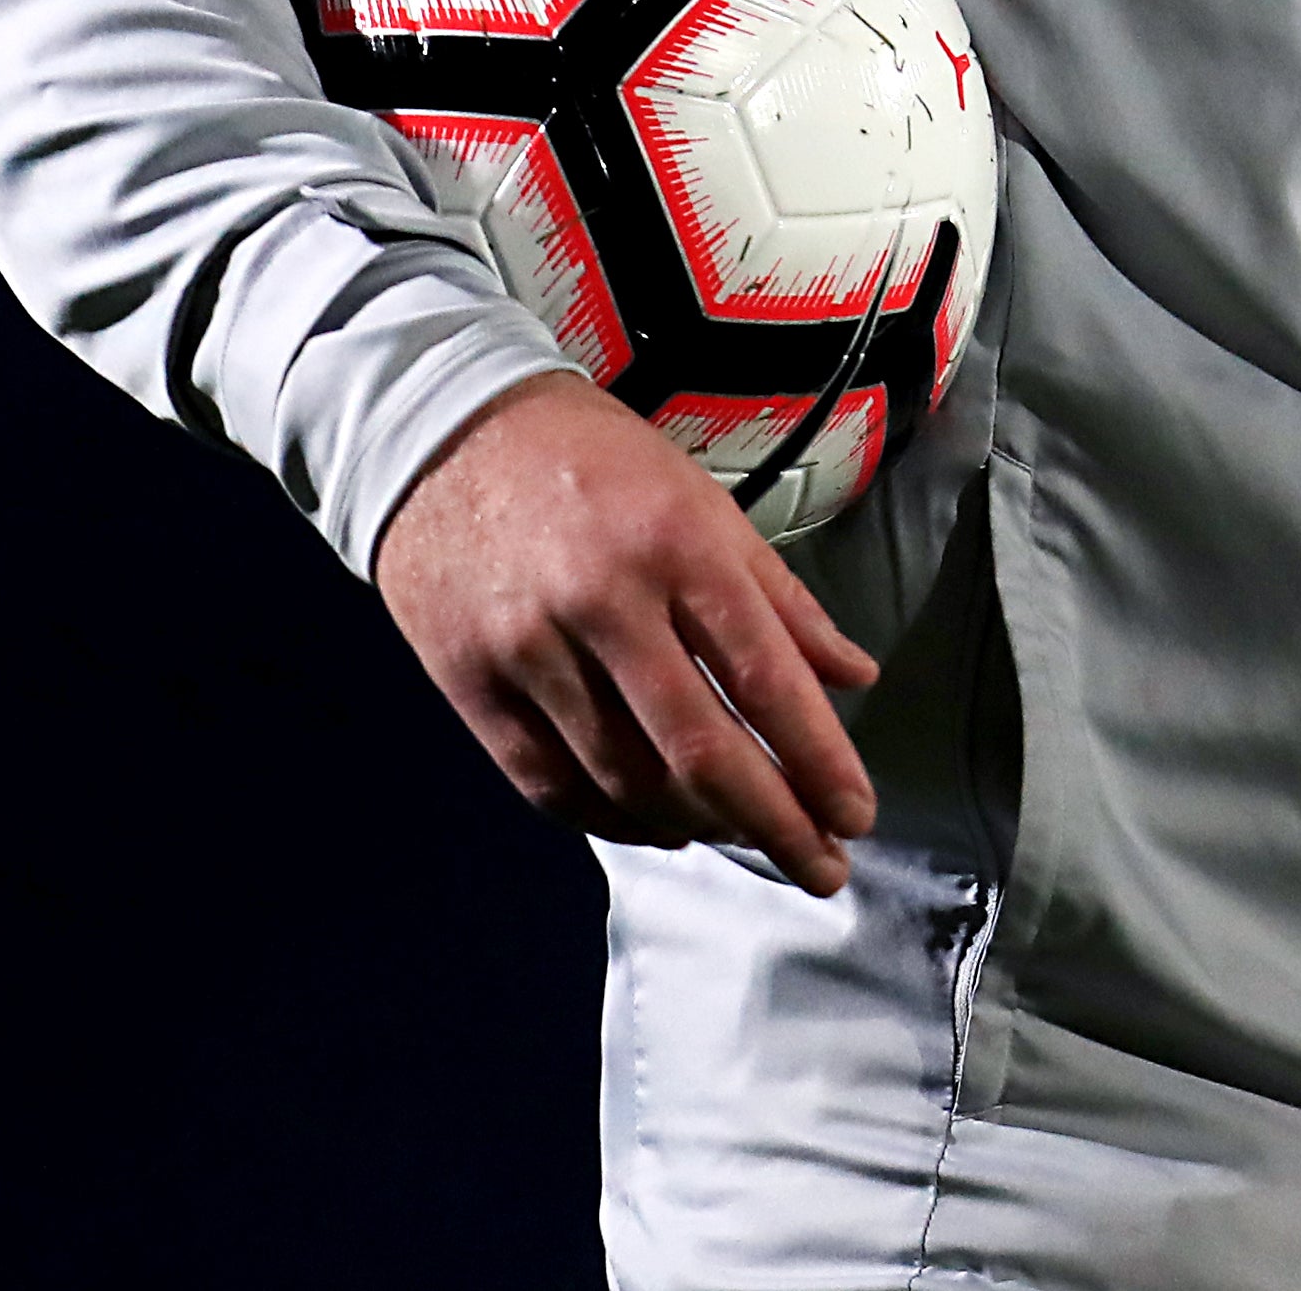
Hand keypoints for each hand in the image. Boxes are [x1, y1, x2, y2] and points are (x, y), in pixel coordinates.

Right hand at [373, 370, 882, 892]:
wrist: (447, 432)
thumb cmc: (591, 462)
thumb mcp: (705, 502)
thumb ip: (782, 598)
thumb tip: (853, 674)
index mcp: (677, 545)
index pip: (765, 679)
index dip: (818, 761)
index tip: (854, 814)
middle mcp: (605, 602)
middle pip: (700, 750)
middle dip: (775, 824)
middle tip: (821, 867)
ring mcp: (530, 649)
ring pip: (627, 779)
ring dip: (700, 825)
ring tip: (745, 836)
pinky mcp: (473, 684)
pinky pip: (552, 784)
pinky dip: (615, 821)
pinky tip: (661, 825)